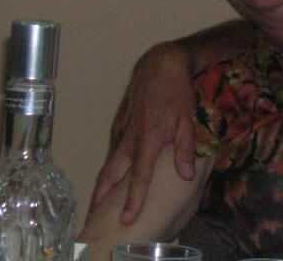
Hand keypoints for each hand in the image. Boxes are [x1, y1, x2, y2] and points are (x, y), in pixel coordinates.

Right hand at [89, 42, 197, 223]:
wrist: (160, 64)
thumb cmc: (177, 92)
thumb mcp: (187, 120)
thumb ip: (186, 150)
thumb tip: (186, 176)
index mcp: (148, 140)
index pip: (138, 177)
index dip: (133, 199)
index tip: (127, 218)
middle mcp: (130, 138)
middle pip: (111, 173)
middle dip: (102, 196)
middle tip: (95, 215)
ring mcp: (122, 129)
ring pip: (110, 160)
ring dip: (104, 180)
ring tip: (100, 199)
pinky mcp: (119, 121)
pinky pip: (113, 146)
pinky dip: (111, 161)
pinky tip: (112, 170)